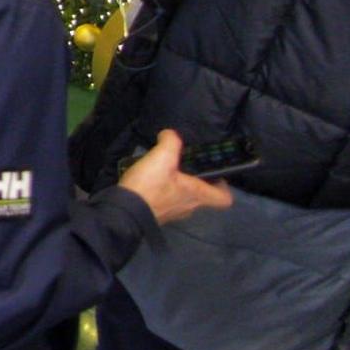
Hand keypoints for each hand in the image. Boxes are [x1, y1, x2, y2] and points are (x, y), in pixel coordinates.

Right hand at [116, 130, 234, 225]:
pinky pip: (166, 203)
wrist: (125, 211)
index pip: (224, 199)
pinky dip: (162, 193)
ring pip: (184, 200)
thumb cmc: (151, 185)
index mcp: (197, 195)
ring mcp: (173, 213)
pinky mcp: (157, 215)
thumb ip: (171, 141)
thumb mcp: (162, 157)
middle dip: (196, 182)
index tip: (213, 174)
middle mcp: (189, 207)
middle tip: (184, 167)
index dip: (223, 187)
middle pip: (202, 197)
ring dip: (178, 187)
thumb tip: (170, 135)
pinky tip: (149, 182)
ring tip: (164, 172)